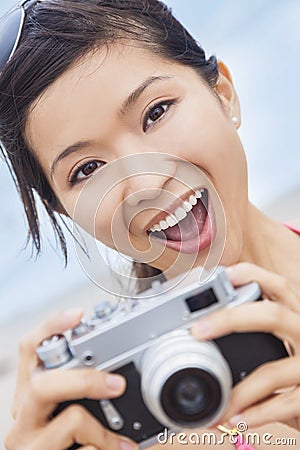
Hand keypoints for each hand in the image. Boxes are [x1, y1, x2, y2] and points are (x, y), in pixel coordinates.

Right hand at [5, 309, 136, 449]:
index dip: (51, 327)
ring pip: (69, 419)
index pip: (30, 349)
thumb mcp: (62, 409)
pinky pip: (80, 448)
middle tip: (118, 385)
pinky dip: (101, 447)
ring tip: (119, 440)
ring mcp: (28, 441)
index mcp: (29, 392)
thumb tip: (118, 375)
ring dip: (100, 428)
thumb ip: (77, 390)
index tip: (77, 314)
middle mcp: (23, 414)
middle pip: (42, 383)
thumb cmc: (61, 442)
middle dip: (86, 381)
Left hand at [190, 263, 299, 429]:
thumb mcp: (287, 332)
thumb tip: (206, 320)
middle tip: (198, 330)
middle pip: (273, 316)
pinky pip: (286, 405)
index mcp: (298, 313)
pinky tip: (237, 418)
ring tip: (217, 402)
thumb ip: (260, 323)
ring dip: (240, 391)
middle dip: (231, 319)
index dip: (251, 276)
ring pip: (273, 372)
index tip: (221, 275)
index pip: (278, 285)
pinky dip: (258, 414)